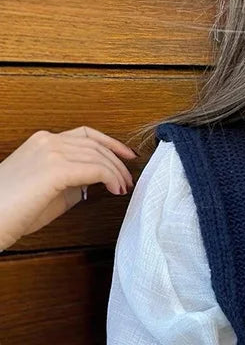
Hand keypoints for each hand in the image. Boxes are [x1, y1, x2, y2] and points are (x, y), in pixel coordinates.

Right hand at [0, 126, 136, 250]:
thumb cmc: (15, 209)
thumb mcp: (51, 188)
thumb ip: (73, 178)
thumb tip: (96, 179)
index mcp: (43, 141)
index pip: (86, 135)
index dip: (112, 143)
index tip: (128, 156)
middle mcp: (47, 141)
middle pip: (96, 145)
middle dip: (119, 162)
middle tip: (129, 179)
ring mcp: (51, 153)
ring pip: (99, 157)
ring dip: (117, 173)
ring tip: (123, 188)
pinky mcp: (56, 169)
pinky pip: (96, 170)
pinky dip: (111, 179)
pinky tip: (115, 190)